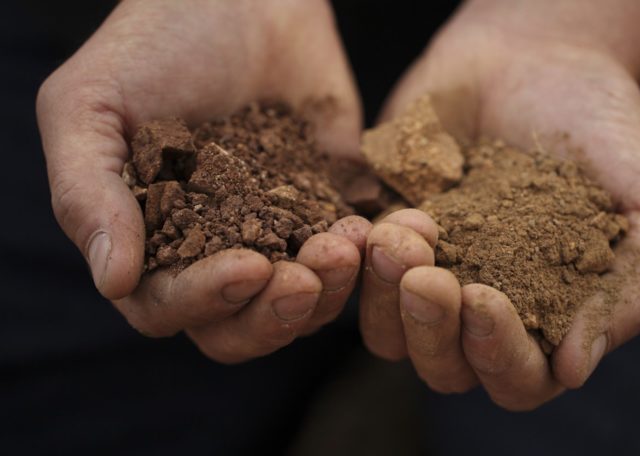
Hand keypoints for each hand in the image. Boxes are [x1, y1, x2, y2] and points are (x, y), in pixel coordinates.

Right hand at [36, 0, 370, 362]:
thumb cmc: (155, 44)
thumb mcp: (92, 106)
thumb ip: (87, 193)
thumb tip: (112, 282)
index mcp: (149, 241)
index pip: (169, 308)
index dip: (207, 300)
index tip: (250, 267)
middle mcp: (211, 251)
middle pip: (240, 328)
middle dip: (274, 314)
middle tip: (305, 277)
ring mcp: (274, 235)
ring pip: (300, 304)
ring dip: (327, 292)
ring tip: (344, 245)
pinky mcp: (324, 211)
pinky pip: (348, 261)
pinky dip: (361, 260)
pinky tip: (366, 229)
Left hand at [359, 1, 639, 408]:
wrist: (543, 57)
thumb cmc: (607, 134)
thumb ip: (627, 291)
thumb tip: (574, 370)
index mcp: (544, 320)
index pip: (516, 379)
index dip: (497, 354)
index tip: (484, 296)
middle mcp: (479, 311)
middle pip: (443, 368)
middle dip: (431, 329)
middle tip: (429, 274)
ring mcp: (427, 275)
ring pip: (387, 333)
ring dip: (386, 297)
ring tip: (404, 232)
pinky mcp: (385, 234)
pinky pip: (352, 274)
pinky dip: (354, 261)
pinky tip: (373, 222)